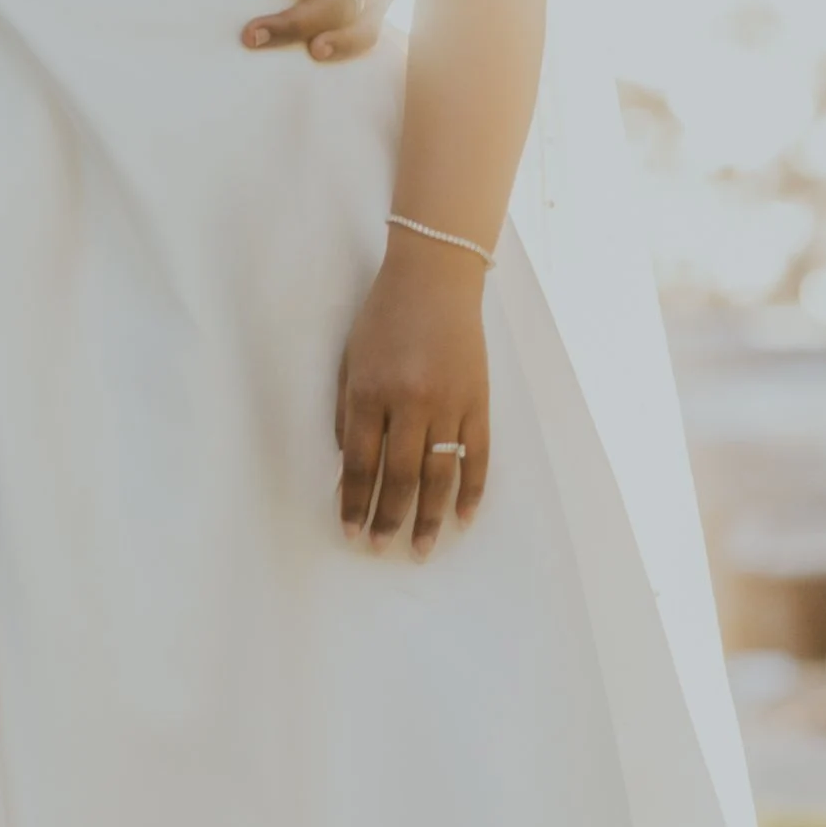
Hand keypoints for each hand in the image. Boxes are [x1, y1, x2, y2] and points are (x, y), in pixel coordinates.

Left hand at [336, 234, 488, 555]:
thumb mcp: (350, 359)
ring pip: (439, 476)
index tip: (349, 529)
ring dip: (428, 518)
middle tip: (379, 548)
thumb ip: (346, 413)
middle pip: (398, 477)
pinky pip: (478, 457)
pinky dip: (472, 492)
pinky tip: (463, 519)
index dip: (353, 500)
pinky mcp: (479, 401)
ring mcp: (449, 404)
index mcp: (370, 391)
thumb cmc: (383, 317)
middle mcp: (410, 402)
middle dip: (387, 519)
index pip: (359, 462)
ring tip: (420, 549)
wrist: (435, 277)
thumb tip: (346, 466)